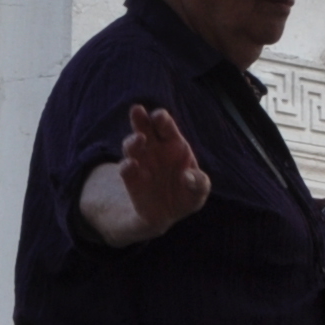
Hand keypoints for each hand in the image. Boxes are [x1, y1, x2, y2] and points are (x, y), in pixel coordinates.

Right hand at [118, 104, 211, 234]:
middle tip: (137, 110)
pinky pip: (126, 169)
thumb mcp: (198, 191)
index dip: (162, 119)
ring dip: (133, 141)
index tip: (158, 116)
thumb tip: (188, 177)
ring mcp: (141, 162)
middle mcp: (154, 149)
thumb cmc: (188, 194)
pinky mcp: (131, 179)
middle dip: (140, 119)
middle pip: (144, 128)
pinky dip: (127, 166)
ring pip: (132, 146)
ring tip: (139, 139)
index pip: (166, 126)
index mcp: (173, 144)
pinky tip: (131, 164)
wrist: (169, 214)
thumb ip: (199, 183)